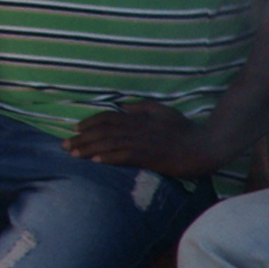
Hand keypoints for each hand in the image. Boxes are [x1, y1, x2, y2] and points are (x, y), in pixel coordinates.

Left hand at [65, 97, 221, 174]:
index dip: (90, 122)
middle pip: (103, 130)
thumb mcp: (164, 111)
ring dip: (88, 148)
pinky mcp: (148, 156)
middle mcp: (137, 128)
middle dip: (81, 137)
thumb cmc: (186, 130)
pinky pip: (122, 156)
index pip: (108, 117)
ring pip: (108, 143)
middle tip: (65, 145)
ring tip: (73, 154)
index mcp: (139, 117)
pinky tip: (94, 161)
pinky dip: (107, 157)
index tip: (75, 128)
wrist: (204, 146)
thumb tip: (123, 106)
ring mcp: (141, 142)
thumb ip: (142, 107)